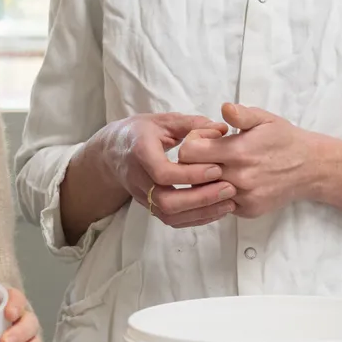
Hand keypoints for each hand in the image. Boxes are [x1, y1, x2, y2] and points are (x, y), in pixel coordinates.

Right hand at [82, 112, 235, 228]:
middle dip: (200, 199)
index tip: (216, 169)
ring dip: (201, 213)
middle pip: (166, 201)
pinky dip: (196, 219)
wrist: (113, 151)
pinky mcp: (149, 206)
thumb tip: (221, 129)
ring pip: (169, 216)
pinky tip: (216, 210)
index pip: (162, 172)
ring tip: (228, 203)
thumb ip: (192, 124)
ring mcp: (142, 196)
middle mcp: (137, 179)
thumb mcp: (163, 121)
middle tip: (229, 189)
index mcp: (139, 152)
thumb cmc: (141, 133)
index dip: (190, 175)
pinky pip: (171, 221)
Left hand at [177, 104, 318, 219]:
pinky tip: (231, 181)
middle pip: (192, 174)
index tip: (205, 138)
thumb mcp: (264, 119)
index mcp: (238, 151)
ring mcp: (243, 197)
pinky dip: (220, 194)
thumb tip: (224, 108)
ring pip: (204, 192)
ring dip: (205, 181)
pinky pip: (221, 204)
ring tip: (218, 167)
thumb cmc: (284, 139)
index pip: (189, 152)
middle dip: (193, 163)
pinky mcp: (248, 210)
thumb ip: (241, 114)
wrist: (311, 167)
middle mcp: (239, 177)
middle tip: (208, 154)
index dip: (192, 143)